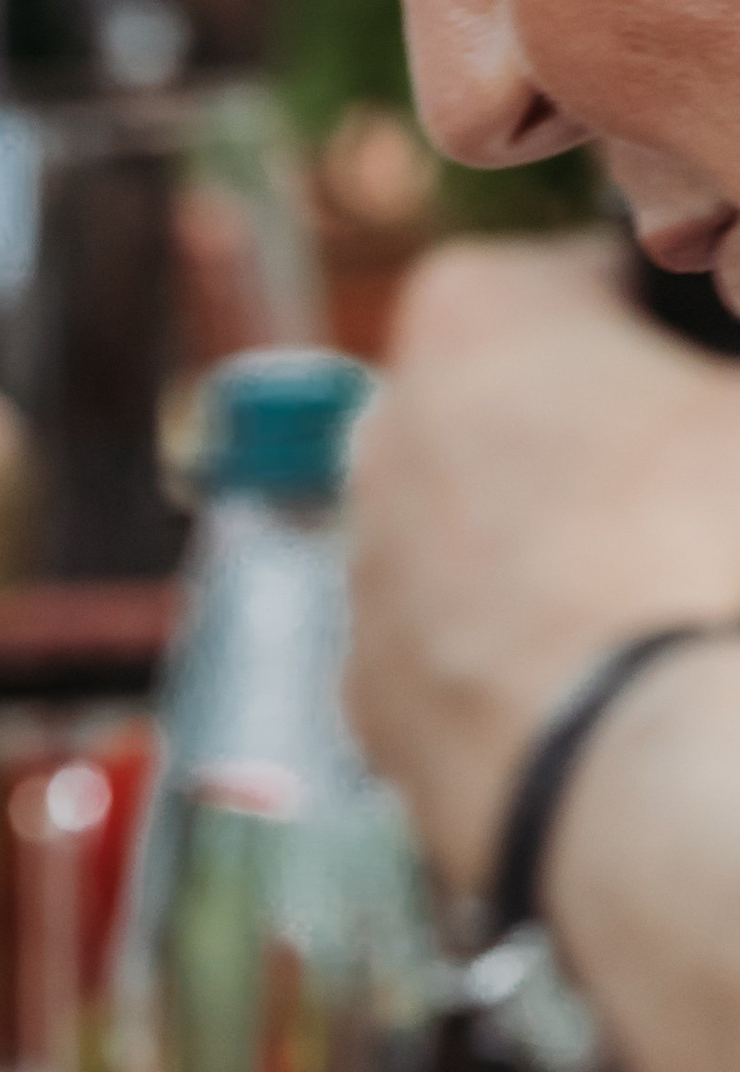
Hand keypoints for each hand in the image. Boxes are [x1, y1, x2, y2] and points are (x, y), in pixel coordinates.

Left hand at [346, 236, 739, 899]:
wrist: (672, 794)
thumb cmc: (721, 564)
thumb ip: (723, 356)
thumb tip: (707, 407)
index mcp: (473, 316)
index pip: (574, 277)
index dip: (656, 325)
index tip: (701, 371)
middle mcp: (384, 444)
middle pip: (501, 416)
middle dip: (584, 445)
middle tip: (688, 495)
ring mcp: (368, 590)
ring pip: (469, 544)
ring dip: (547, 558)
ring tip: (659, 605)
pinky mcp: (377, 721)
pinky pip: (457, 659)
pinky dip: (519, 667)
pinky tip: (609, 694)